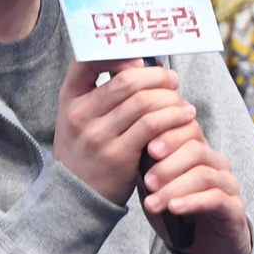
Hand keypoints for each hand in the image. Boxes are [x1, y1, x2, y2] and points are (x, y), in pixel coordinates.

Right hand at [54, 57, 195, 205]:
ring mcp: (98, 135)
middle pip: (126, 80)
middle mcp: (80, 114)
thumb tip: (138, 64)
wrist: (74, 198)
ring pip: (143, 102)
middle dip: (156, 76)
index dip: (119, 54)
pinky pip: (152, 127)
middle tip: (171, 80)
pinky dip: (172, 118)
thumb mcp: (76, 117)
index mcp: (69, 98)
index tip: (140, 61)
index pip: (88, 60)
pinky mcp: (117, 156)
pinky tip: (183, 118)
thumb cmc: (83, 151)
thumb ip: (98, 92)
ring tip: (181, 102)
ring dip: (169, 98)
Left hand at [138, 120, 251, 253]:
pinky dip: (192, 202)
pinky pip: (216, 198)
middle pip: (196, 149)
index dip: (169, 135)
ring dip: (175, 187)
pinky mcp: (235, 209)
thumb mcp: (156, 188)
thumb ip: (146, 169)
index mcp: (198, 149)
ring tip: (154, 202)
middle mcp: (216, 162)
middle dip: (168, 164)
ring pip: (204, 174)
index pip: (189, 128)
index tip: (147, 148)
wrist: (204, 246)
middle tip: (148, 180)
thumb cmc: (177, 211)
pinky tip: (174, 208)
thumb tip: (131, 150)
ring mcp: (228, 184)